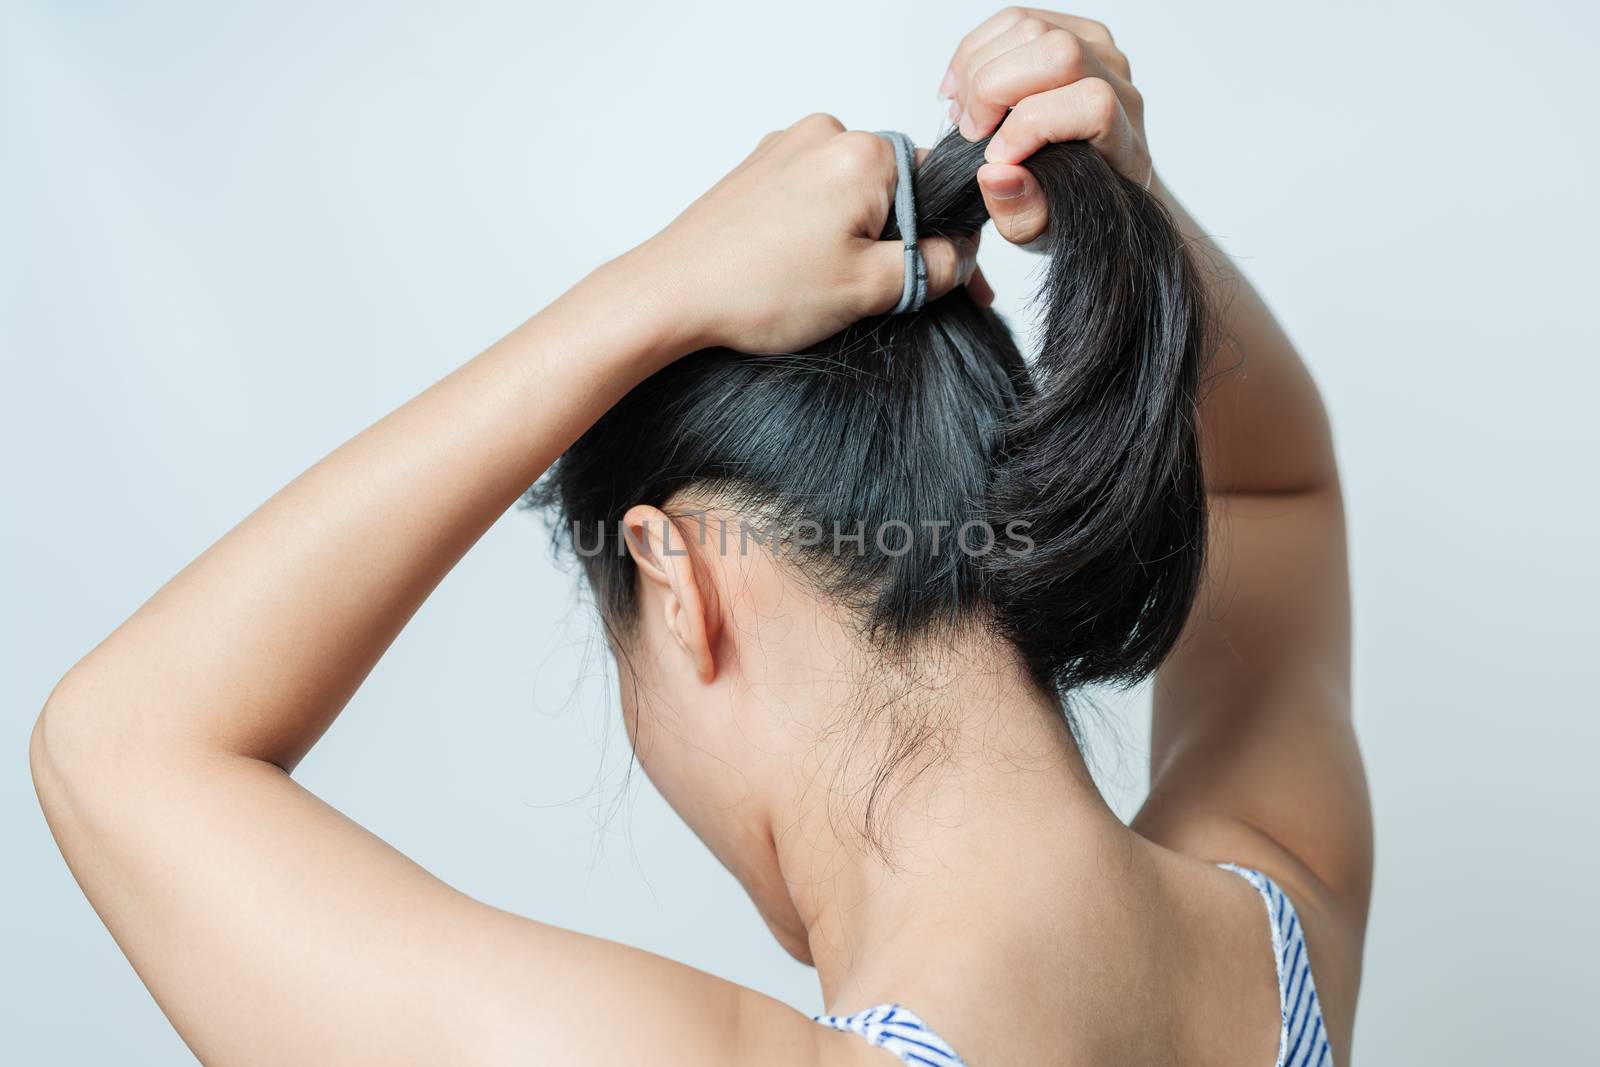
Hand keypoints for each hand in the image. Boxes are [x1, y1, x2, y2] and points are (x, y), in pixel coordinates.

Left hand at [625, 114, 980, 355]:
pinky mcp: (758, 171)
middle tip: (885, 296)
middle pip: (894, 190)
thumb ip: (932, 267)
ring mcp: (785, 149)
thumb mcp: (868, 288)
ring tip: (829, 287)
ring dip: (857, 239)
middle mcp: (824, 135)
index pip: (936, 186)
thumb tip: (961, 257)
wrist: (671, 295)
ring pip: (851, 195)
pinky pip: (812, 197)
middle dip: (898, 241)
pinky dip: (819, 231)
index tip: (946, 282)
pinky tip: (800, 271)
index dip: (945, 240)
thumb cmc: (757, 288)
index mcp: (863, 153)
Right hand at [939, 8, 1148, 245]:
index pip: (1092, 104)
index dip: (1033, 125)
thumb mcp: (1042, 232)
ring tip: (963, 113)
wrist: (1090, 183)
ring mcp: (1098, 52)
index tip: (995, 158)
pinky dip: (975, 51)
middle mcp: (1120, 87)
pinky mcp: (1070, 32)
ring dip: (977, 68)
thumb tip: (994, 172)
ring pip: (1029, 27)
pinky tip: (962, 90)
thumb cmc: (1069, 206)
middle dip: (993, 89)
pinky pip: (1015, 19)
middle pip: (1057, 52)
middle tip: (969, 132)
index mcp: (1125, 143)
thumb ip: (1021, 211)